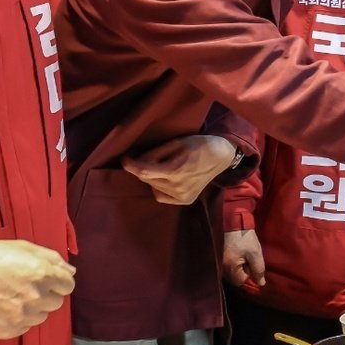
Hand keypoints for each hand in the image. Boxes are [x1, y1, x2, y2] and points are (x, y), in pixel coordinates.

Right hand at [0, 240, 74, 339]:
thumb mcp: (23, 247)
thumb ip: (52, 258)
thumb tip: (70, 271)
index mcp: (42, 274)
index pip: (68, 286)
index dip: (58, 281)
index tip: (47, 280)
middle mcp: (35, 297)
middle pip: (56, 302)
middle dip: (46, 294)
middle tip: (25, 286)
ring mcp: (21, 317)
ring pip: (40, 316)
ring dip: (32, 308)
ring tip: (11, 296)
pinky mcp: (7, 331)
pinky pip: (23, 327)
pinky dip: (17, 320)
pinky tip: (2, 307)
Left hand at [122, 135, 238, 205]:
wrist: (220, 156)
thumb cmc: (198, 145)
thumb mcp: (175, 143)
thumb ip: (155, 154)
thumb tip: (136, 162)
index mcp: (175, 171)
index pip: (144, 171)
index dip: (130, 165)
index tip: (124, 159)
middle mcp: (178, 188)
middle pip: (147, 179)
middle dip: (143, 169)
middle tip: (150, 158)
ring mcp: (182, 197)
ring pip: (153, 188)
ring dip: (152, 178)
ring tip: (165, 167)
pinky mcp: (185, 201)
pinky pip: (161, 196)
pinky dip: (159, 187)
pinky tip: (169, 179)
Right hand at [221, 229, 265, 287]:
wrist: (231, 221)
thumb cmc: (244, 237)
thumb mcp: (255, 252)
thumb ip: (258, 269)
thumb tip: (261, 284)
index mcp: (230, 267)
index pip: (241, 281)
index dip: (249, 274)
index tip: (252, 263)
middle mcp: (221, 267)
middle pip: (235, 277)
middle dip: (243, 270)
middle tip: (248, 257)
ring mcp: (218, 262)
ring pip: (231, 271)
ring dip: (238, 266)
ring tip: (242, 253)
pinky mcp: (218, 256)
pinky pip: (227, 265)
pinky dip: (233, 262)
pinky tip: (237, 252)